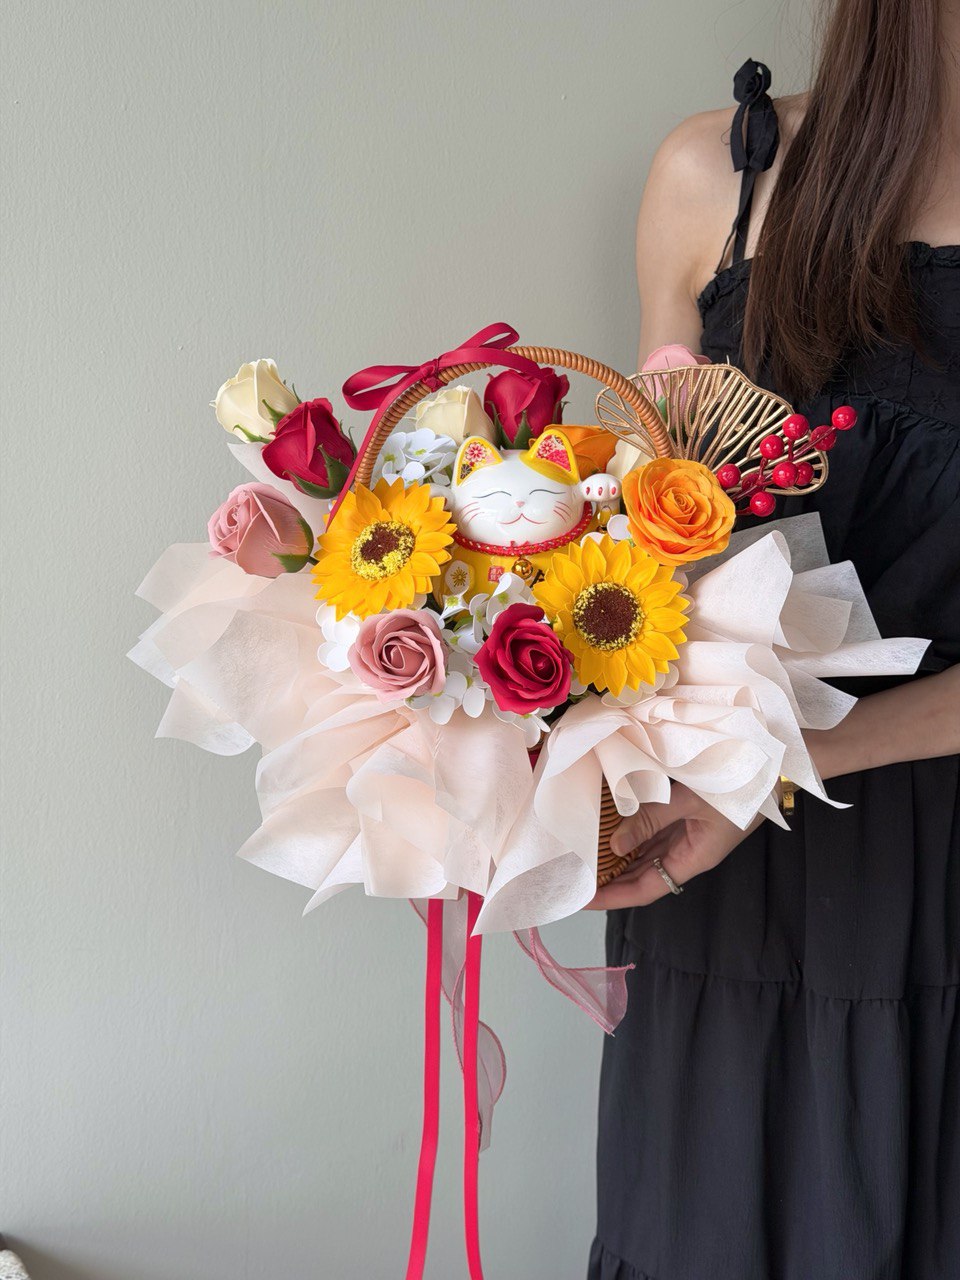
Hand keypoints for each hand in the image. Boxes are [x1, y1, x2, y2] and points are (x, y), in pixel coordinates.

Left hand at [586, 783, 762, 909]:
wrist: (773, 763)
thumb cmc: (738, 783)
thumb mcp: (691, 800)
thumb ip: (652, 820)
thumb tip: (614, 845)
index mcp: (693, 858)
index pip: (645, 890)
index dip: (612, 897)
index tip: (582, 900)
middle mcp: (688, 852)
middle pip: (642, 877)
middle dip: (609, 882)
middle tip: (573, 880)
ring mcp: (688, 834)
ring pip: (645, 856)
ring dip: (617, 860)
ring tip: (582, 860)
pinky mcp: (687, 816)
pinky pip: (653, 833)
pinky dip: (630, 835)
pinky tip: (607, 832)